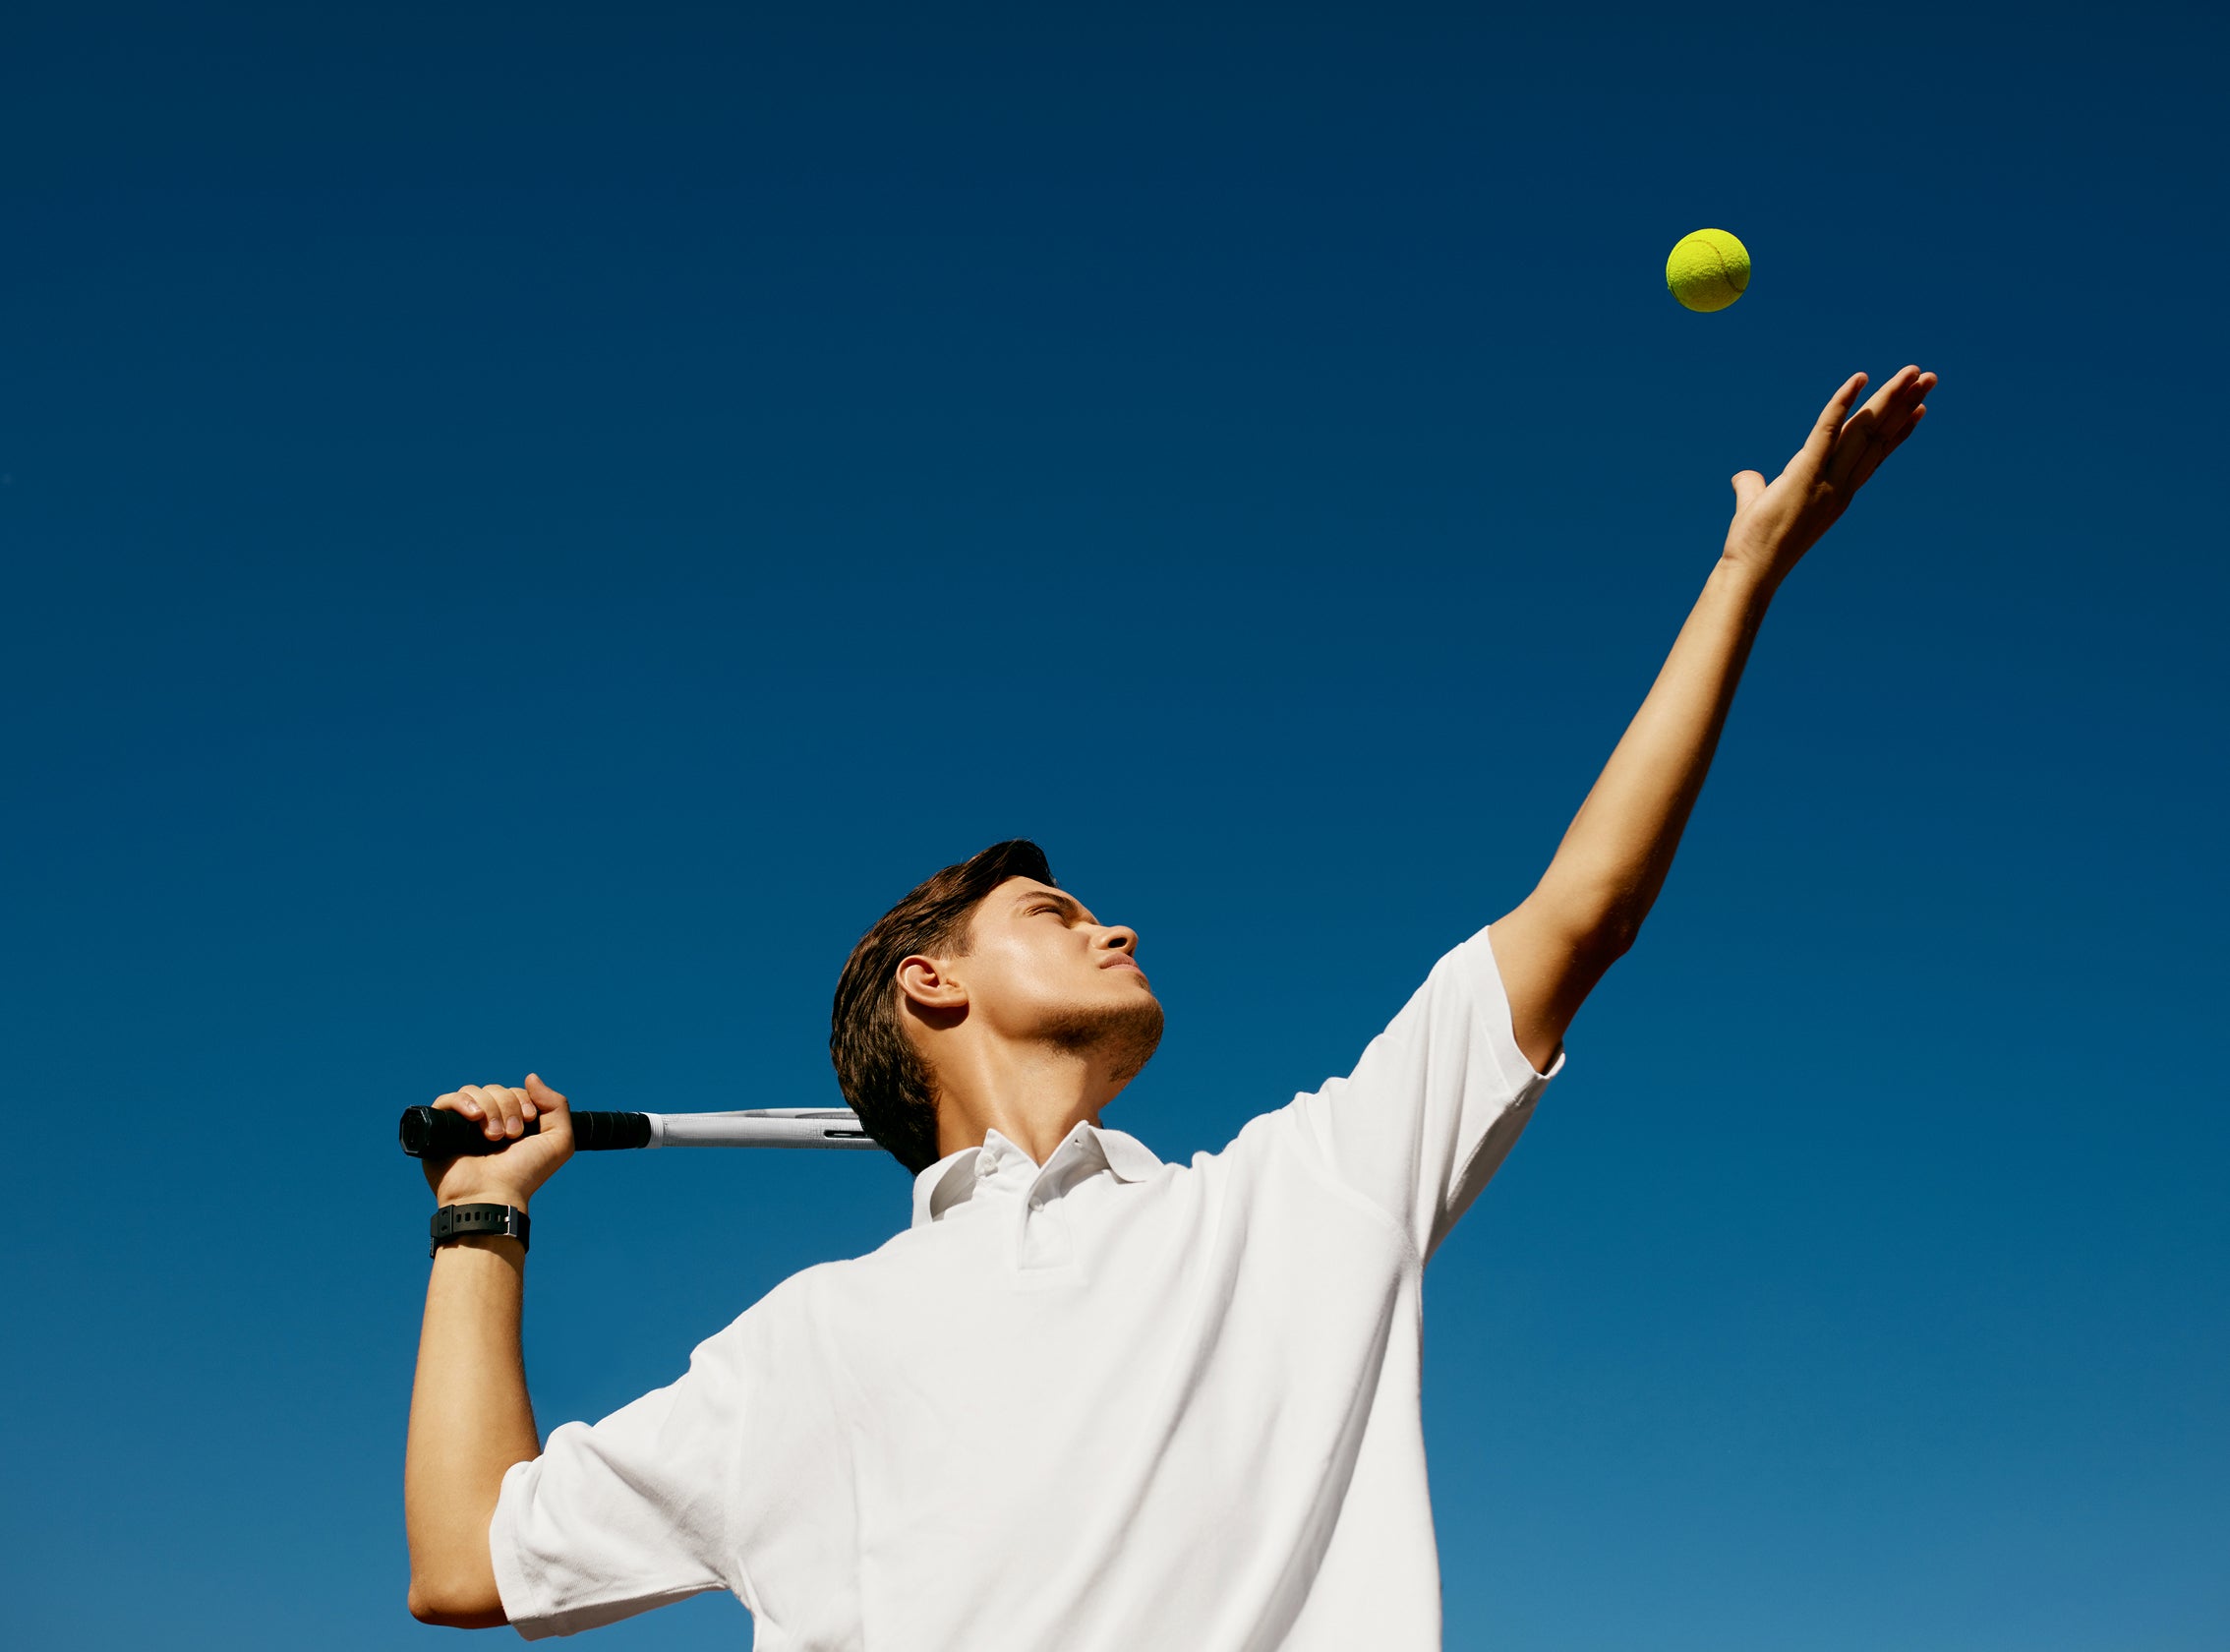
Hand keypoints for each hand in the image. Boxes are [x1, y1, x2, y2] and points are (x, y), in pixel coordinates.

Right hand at [421, 1073, 574, 1210]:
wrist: (492, 1196)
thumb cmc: (524, 1174)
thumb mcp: (559, 1141)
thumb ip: (557, 1106)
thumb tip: (531, 1077)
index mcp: (510, 1123)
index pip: (514, 1091)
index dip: (523, 1099)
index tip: (528, 1120)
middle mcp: (486, 1122)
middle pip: (495, 1090)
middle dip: (507, 1107)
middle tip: (510, 1135)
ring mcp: (462, 1125)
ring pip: (474, 1092)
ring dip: (490, 1109)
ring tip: (493, 1137)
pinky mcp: (440, 1130)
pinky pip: (447, 1100)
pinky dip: (463, 1102)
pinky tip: (474, 1117)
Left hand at [1721, 366, 1935, 587]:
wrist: (1752, 572)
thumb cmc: (1755, 545)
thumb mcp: (1758, 507)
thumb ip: (1754, 486)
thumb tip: (1742, 477)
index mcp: (1837, 492)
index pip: (1875, 454)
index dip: (1898, 430)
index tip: (1919, 408)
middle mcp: (1841, 485)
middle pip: (1879, 436)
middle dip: (1905, 405)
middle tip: (1929, 377)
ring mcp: (1827, 480)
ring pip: (1865, 430)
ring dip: (1891, 397)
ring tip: (1915, 371)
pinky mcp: (1805, 473)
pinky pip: (1827, 430)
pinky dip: (1843, 402)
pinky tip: (1860, 377)